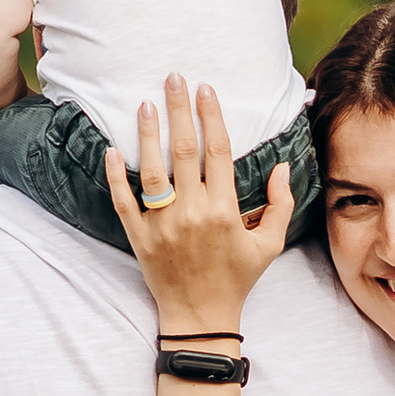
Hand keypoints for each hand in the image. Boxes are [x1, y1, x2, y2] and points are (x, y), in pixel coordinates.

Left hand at [105, 78, 295, 328]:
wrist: (201, 317)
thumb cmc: (237, 279)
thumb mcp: (269, 245)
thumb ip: (280, 204)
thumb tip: (283, 167)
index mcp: (225, 210)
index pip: (217, 151)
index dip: (211, 117)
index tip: (205, 90)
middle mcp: (192, 212)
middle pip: (184, 150)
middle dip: (179, 110)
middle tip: (172, 78)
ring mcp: (162, 225)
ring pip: (152, 170)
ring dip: (147, 134)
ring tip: (144, 104)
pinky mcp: (139, 238)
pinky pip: (123, 202)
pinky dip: (115, 175)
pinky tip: (111, 149)